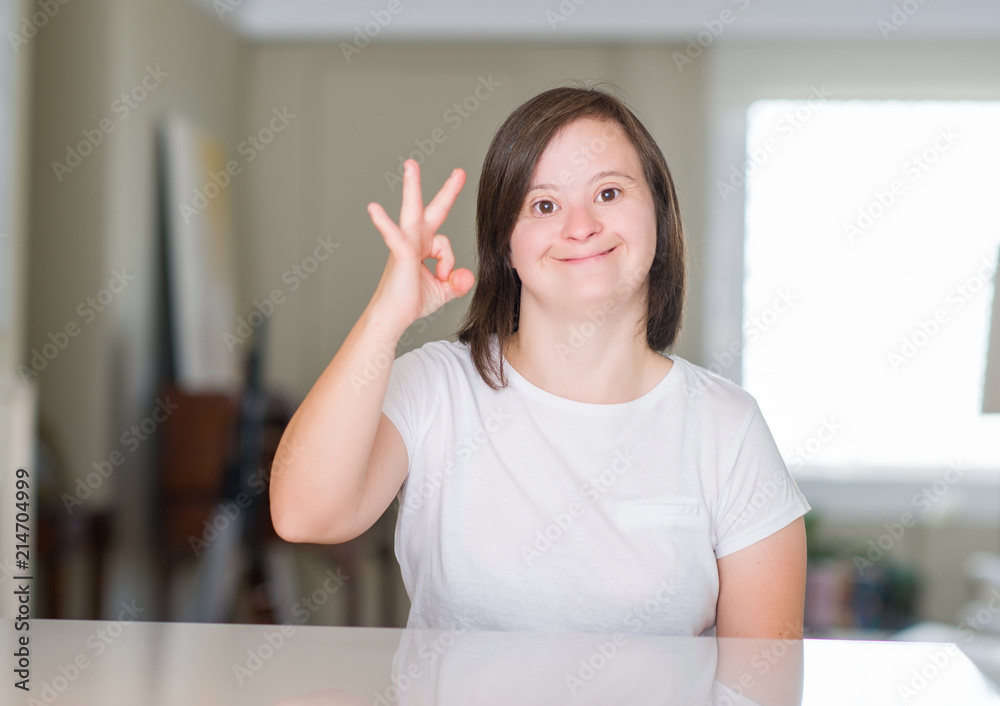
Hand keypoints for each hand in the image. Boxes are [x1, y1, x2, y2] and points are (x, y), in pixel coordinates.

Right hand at [367, 159, 473, 328]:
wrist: (392, 317)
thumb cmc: (411, 302)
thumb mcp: (443, 292)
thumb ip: (458, 282)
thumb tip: (468, 276)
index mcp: (425, 246)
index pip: (442, 231)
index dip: (450, 208)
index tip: (460, 180)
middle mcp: (415, 240)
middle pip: (430, 209)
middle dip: (446, 190)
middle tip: (459, 172)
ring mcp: (406, 244)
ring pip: (414, 213)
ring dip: (411, 187)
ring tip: (410, 165)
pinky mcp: (399, 253)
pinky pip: (395, 235)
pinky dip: (384, 223)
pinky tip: (373, 209)